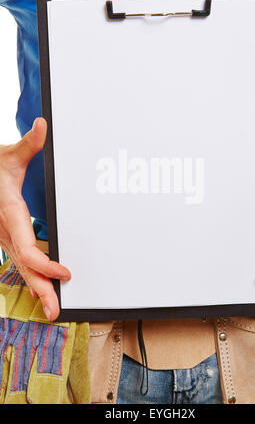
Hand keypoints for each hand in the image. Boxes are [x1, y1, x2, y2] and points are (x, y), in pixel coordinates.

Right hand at [0, 118, 70, 320]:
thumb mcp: (9, 155)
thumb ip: (28, 144)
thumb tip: (43, 125)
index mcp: (8, 214)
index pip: (26, 246)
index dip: (44, 263)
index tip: (65, 271)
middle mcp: (6, 232)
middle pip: (24, 266)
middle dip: (41, 289)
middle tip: (56, 312)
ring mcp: (7, 238)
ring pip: (22, 269)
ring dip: (38, 290)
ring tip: (53, 311)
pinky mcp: (11, 240)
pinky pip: (22, 264)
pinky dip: (33, 279)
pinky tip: (44, 291)